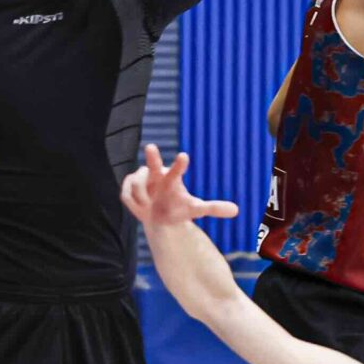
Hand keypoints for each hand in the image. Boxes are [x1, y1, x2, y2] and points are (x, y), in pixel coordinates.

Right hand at [120, 144, 239, 227]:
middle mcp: (156, 175)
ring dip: (142, 199)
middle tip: (151, 147)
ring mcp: (140, 179)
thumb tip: (237, 210)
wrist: (158, 215)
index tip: (185, 156)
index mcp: (172, 179)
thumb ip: (214, 208)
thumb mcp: (195, 210)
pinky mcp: (126, 186)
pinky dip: (133, 204)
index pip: (177, 171)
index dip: (179, 165)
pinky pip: (126, 195)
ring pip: (137, 187)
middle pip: (153, 165)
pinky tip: (139, 207)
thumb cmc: (177, 208)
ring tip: (149, 206)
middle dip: (152, 157)